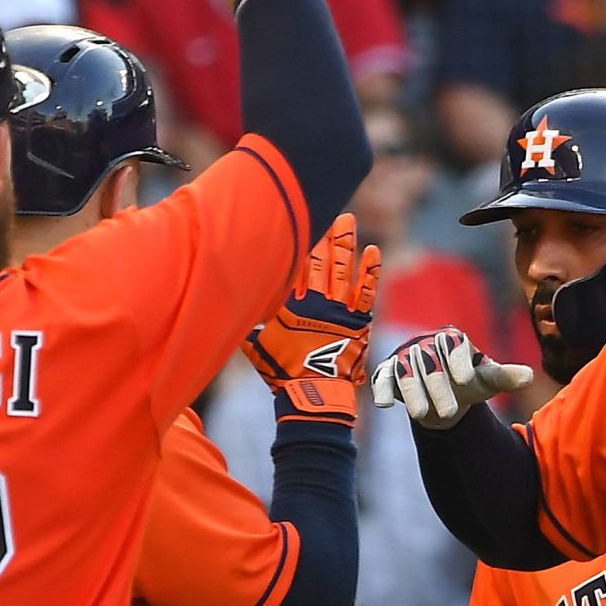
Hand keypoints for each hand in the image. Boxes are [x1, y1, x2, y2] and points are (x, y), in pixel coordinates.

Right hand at [242, 213, 380, 424]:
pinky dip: (370, 270)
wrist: (314, 393)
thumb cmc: (283, 374)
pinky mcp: (358, 321)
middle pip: (320, 260)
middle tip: (330, 213)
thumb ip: (248, 329)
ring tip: (349, 220)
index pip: (297, 267)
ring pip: (343, 268)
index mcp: (291, 305)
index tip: (302, 222)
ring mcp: (339, 309)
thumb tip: (231, 318)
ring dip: (346, 243)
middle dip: (325, 236)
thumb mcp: (258, 349)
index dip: (301, 244)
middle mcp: (315, 301)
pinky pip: (366, 290)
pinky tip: (373, 251)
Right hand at [371, 327, 532, 430]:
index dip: (458, 361)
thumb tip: (530, 376)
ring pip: (407, 372)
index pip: (453, 345)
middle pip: (430, 363)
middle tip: (450, 412)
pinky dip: (382, 390)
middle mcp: (426, 345)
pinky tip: (385, 405)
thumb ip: (504, 377)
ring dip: (413, 393)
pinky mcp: (388, 372)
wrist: (441, 390)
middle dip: (438, 387)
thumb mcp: (485, 380)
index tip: (466, 380)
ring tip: (422, 415)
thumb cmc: (466, 381)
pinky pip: (382, 378)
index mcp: (452, 339)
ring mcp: (405, 357)